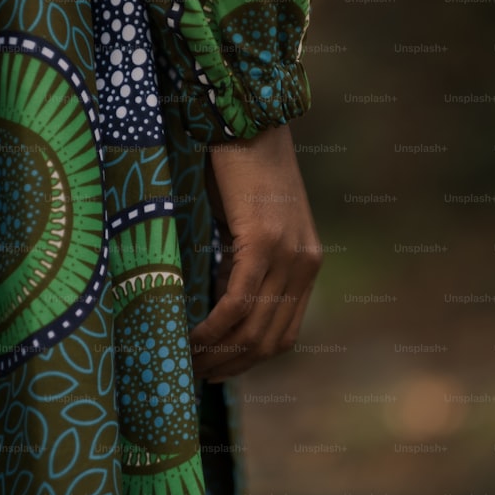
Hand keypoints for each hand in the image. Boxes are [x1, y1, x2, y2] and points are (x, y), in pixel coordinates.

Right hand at [190, 124, 322, 382]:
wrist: (248, 118)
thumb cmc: (241, 168)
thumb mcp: (251, 224)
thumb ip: (245, 263)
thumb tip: (215, 306)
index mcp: (307, 263)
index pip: (284, 333)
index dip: (249, 361)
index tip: (216, 371)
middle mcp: (305, 264)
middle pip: (270, 341)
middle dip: (231, 367)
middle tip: (194, 376)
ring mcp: (288, 254)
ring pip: (254, 329)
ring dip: (218, 354)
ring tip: (186, 363)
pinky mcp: (264, 241)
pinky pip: (237, 302)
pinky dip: (212, 328)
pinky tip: (190, 337)